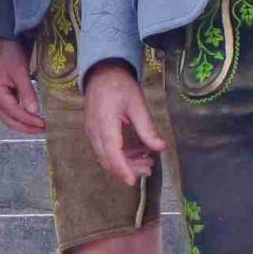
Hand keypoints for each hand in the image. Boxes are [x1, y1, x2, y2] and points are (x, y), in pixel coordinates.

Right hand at [0, 38, 45, 134]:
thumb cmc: (10, 55)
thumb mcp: (20, 72)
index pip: (13, 112)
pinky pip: (11, 112)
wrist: (2, 44)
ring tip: (40, 127)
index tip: (43, 124)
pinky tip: (33, 118)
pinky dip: (22, 118)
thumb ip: (27, 92)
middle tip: (44, 130)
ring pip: (9, 119)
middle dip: (26, 127)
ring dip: (24, 125)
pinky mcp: (1, 98)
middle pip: (9, 120)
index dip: (28, 120)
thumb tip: (34, 112)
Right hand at [82, 65, 167, 185]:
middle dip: (127, 169)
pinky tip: (136, 153)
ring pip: (106, 156)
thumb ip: (147, 128)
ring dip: (124, 163)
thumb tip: (160, 147)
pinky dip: (119, 155)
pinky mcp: (94, 131)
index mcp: (105, 124)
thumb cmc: (119, 85)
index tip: (133, 181)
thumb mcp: (137, 104)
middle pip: (108, 159)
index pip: (112, 153)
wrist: (101, 72)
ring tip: (146, 162)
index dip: (122, 169)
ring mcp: (92, 132)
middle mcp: (94, 131)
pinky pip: (104, 149)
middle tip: (149, 169)